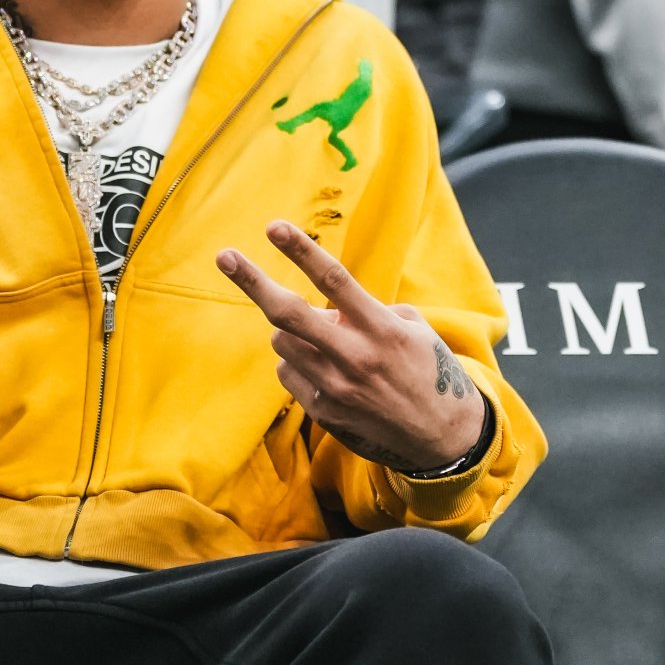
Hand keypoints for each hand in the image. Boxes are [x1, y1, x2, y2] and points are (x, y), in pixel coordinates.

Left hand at [218, 220, 485, 474]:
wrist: (440, 437)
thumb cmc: (427, 370)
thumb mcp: (412, 329)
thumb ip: (367, 312)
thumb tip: (326, 309)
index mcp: (381, 328)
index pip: (333, 280)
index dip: (300, 251)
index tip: (273, 227)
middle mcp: (354, 357)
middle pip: (288, 314)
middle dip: (252, 281)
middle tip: (224, 256)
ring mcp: (334, 387)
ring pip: (282, 343)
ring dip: (291, 332)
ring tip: (322, 340)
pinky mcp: (323, 412)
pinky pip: (288, 373)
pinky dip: (298, 363)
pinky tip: (324, 369)